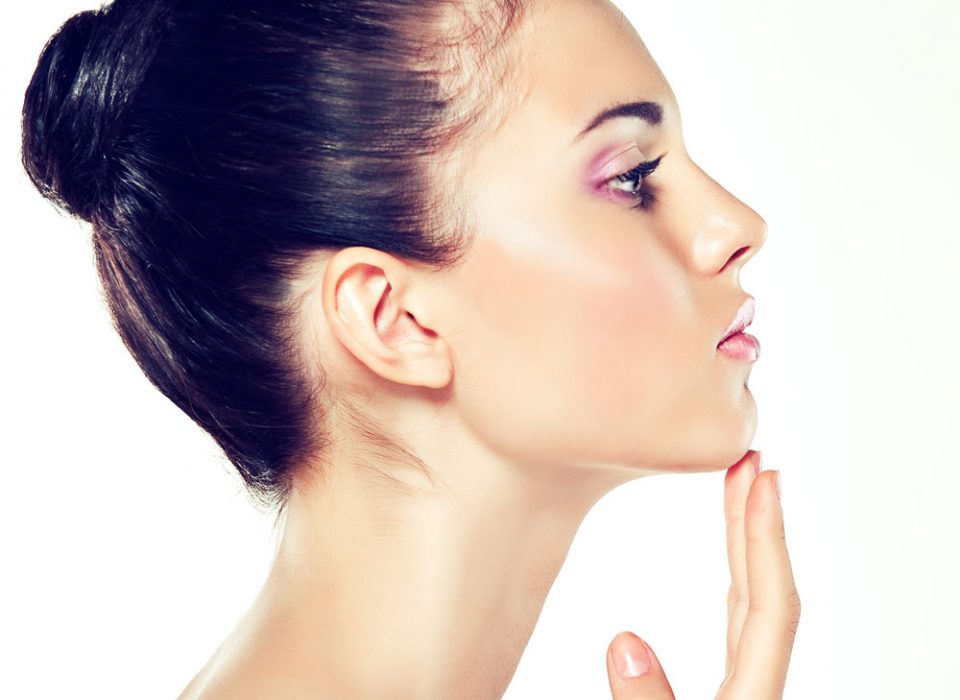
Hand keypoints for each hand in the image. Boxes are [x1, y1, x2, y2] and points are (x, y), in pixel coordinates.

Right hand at [605, 450, 799, 698]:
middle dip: (755, 521)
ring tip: (740, 494)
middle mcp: (755, 688)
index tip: (762, 481)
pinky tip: (735, 573)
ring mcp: (744, 691)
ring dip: (746, 545)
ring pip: (751, 606)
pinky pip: (739, 628)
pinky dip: (738, 585)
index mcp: (751, 699)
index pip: (770, 607)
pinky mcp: (729, 697)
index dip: (767, 539)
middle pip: (763, 592)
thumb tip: (624, 641)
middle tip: (752, 462)